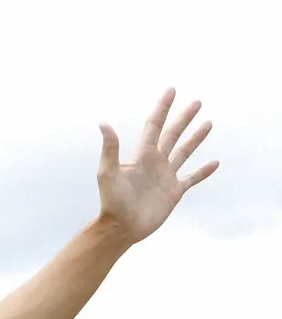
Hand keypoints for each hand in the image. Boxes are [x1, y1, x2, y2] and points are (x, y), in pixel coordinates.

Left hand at [96, 88, 219, 244]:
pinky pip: (192, 178)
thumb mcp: (108, 172)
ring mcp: (165, 176)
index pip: (155, 125)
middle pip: (173, 134)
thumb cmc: (112, 201)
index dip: (163, 108)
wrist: (121, 228)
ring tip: (208, 124)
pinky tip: (215, 163)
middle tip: (197, 102)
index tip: (172, 90)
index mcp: (142, 155)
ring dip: (196, 138)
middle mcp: (155, 162)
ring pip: (184, 152)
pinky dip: (203, 171)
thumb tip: (103, 123)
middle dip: (184, 118)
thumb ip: (110, 148)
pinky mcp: (174, 192)